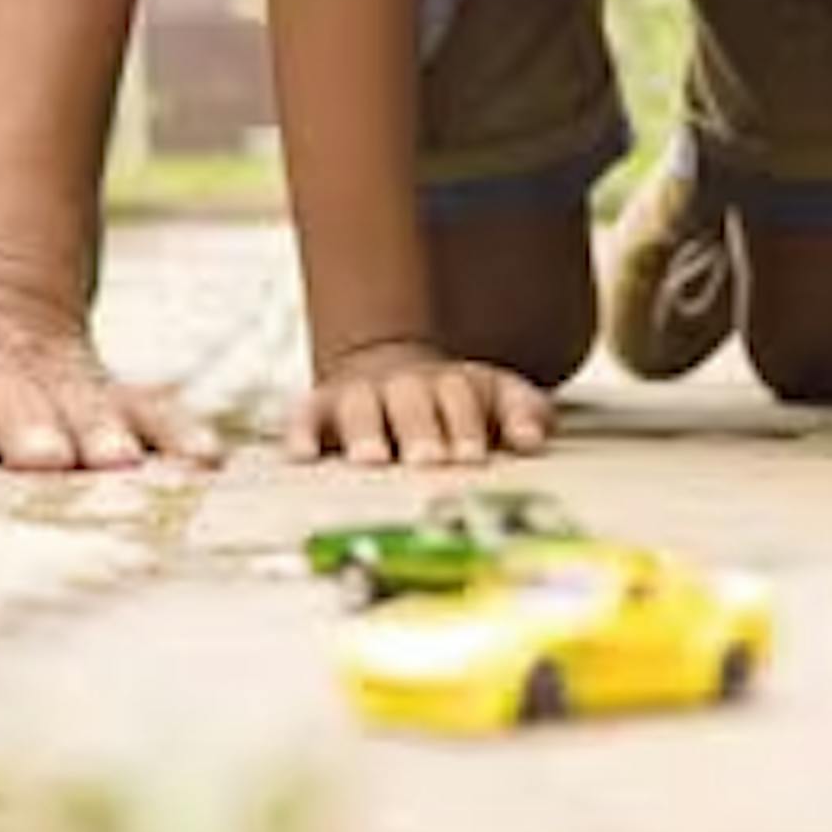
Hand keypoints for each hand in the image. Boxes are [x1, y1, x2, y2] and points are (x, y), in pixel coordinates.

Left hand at [0, 267, 220, 471]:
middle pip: (9, 398)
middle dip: (28, 427)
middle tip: (46, 461)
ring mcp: (55, 377)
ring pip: (82, 401)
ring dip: (105, 432)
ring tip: (124, 465)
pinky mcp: (107, 388)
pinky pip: (149, 405)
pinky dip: (178, 429)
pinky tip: (207, 460)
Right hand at [289, 339, 556, 466]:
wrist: (394, 371)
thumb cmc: (456, 404)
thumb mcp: (497, 398)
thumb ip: (522, 411)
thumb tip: (531, 438)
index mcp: (450, 383)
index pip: (459, 395)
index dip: (465, 423)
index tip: (472, 455)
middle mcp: (402, 385)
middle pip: (410, 398)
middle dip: (420, 428)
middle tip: (429, 460)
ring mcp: (358, 395)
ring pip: (359, 404)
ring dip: (365, 430)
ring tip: (371, 459)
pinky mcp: (319, 409)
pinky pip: (303, 414)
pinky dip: (300, 431)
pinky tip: (303, 454)